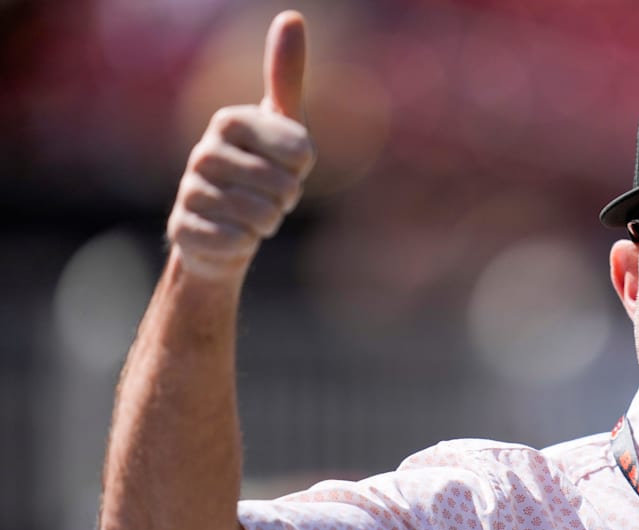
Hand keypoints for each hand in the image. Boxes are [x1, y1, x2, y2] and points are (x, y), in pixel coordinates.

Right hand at [166, 10, 315, 279]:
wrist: (224, 227)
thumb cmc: (260, 170)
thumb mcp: (281, 126)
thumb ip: (285, 77)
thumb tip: (291, 16)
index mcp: (228, 121)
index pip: (298, 151)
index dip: (302, 167)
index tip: (289, 165)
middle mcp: (202, 153)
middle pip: (281, 186)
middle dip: (287, 199)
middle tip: (271, 196)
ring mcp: (189, 192)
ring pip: (259, 217)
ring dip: (268, 223)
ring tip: (255, 216)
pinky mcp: (183, 231)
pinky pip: (236, 243)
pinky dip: (245, 244)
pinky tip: (234, 236)